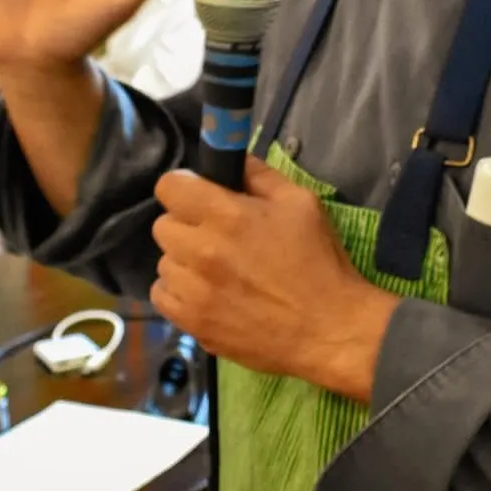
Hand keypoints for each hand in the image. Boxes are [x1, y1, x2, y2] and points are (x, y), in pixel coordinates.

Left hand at [150, 158, 398, 403]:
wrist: (328, 329)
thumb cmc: (319, 262)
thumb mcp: (301, 204)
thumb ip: (260, 176)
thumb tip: (231, 161)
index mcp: (227, 216)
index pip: (169, 188)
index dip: (184, 187)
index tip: (201, 196)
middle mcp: (201, 251)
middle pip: (163, 225)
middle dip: (187, 224)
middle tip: (216, 235)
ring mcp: (193, 291)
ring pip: (164, 262)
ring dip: (184, 261)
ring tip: (216, 269)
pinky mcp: (192, 324)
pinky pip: (162, 296)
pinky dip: (180, 292)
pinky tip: (207, 293)